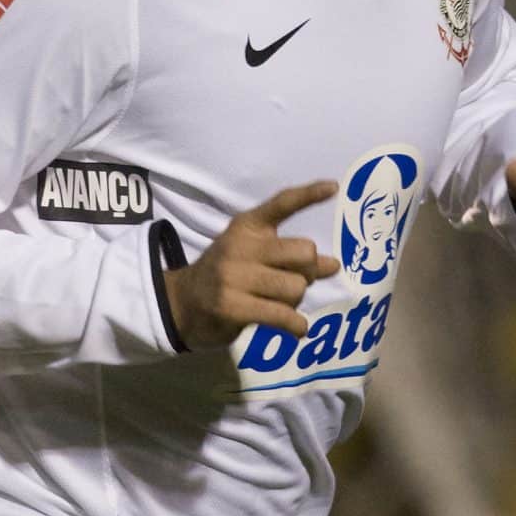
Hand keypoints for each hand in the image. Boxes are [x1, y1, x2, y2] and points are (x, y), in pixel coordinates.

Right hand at [164, 181, 342, 347]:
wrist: (182, 303)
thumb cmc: (227, 276)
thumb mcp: (254, 256)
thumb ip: (291, 257)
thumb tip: (333, 265)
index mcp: (247, 226)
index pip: (281, 204)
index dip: (309, 195)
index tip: (333, 187)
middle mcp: (241, 246)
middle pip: (303, 253)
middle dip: (309, 272)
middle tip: (296, 281)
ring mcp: (234, 276)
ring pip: (296, 287)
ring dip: (296, 301)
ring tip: (281, 305)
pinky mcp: (232, 306)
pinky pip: (282, 315)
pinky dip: (296, 325)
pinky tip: (296, 328)